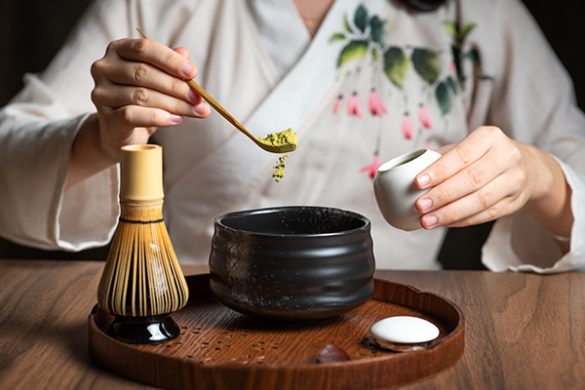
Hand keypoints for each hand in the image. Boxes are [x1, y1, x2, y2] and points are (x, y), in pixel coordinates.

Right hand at [89, 38, 209, 160]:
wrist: (121, 132)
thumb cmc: (143, 100)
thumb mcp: (159, 80)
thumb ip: (170, 67)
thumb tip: (186, 56)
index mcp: (118, 50)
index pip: (144, 48)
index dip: (170, 60)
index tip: (193, 72)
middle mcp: (104, 67)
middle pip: (144, 73)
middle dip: (177, 86)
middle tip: (199, 98)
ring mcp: (101, 92)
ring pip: (142, 95)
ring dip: (174, 104)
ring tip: (195, 111)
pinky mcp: (106, 117)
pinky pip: (133, 114)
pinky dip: (158, 117)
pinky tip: (177, 120)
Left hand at [413, 126, 569, 233]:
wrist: (525, 167)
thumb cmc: (484, 156)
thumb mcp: (467, 147)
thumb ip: (442, 158)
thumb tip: (408, 172)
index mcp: (490, 137)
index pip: (462, 155)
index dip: (439, 171)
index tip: (418, 182)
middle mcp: (507, 156)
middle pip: (472, 180)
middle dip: (442, 195)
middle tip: (420, 206)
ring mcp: (514, 180)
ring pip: (480, 201)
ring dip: (450, 213)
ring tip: (428, 220)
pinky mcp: (515, 202)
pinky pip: (486, 215)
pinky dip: (463, 221)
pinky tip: (445, 223)